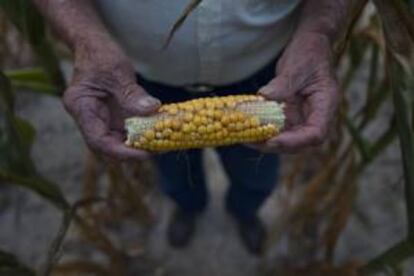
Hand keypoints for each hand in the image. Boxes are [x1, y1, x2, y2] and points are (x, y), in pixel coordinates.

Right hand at [63, 40, 159, 160]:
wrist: (94, 46)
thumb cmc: (100, 55)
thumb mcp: (117, 71)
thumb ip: (132, 93)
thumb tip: (152, 110)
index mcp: (81, 108)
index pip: (98, 141)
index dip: (122, 152)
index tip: (145, 153)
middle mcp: (88, 118)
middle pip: (108, 146)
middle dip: (133, 151)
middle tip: (159, 149)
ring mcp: (100, 119)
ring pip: (118, 141)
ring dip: (139, 143)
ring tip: (162, 142)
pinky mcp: (111, 116)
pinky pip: (126, 130)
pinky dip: (142, 132)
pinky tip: (158, 130)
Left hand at [254, 33, 337, 152]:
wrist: (310, 44)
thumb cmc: (309, 52)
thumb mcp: (297, 65)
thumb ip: (283, 84)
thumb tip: (265, 97)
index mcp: (326, 104)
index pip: (315, 134)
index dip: (294, 142)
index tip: (272, 141)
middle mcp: (316, 116)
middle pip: (300, 142)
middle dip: (275, 145)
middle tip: (251, 142)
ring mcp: (303, 116)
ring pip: (287, 138)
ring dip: (266, 141)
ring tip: (244, 138)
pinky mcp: (291, 114)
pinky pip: (278, 127)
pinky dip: (263, 130)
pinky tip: (246, 129)